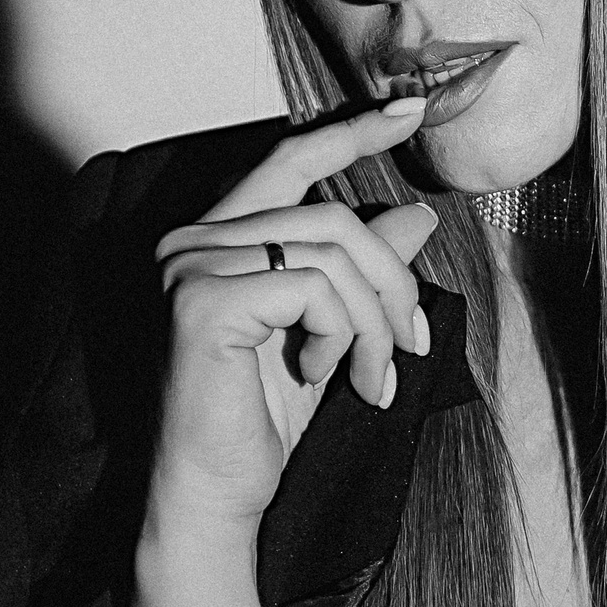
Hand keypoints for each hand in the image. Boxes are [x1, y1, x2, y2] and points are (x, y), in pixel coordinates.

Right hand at [147, 99, 437, 532]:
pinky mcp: (203, 302)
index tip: (410, 110)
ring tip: (374, 380)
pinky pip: (314, 289)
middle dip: (392, 283)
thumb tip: (414, 213)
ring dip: (375, 324)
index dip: (350, 131)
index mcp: (217, 238)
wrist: (218, 495)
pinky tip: (327, 376)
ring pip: (332, 255)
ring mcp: (191, 266)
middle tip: (414, 345)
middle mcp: (192, 240)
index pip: (290, 160)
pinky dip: (342, 336)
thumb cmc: (261, 422)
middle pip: (331, 216)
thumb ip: (361, 271)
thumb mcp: (331, 332)